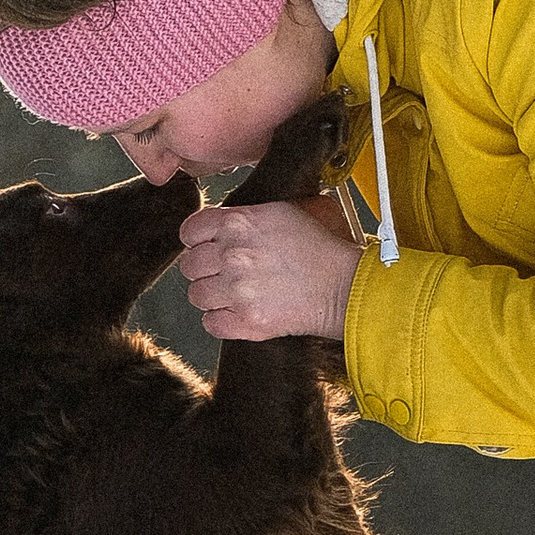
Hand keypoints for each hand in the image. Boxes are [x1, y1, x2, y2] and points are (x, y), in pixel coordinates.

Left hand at [176, 197, 361, 345]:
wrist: (345, 285)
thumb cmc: (321, 247)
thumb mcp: (284, 211)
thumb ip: (245, 215)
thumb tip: (221, 223)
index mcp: (239, 222)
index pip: (190, 231)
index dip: (198, 241)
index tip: (208, 248)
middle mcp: (233, 255)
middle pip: (189, 265)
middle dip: (205, 269)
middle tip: (226, 273)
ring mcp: (237, 290)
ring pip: (196, 295)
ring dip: (213, 296)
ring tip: (236, 294)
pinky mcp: (247, 321)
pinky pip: (210, 323)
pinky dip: (222, 321)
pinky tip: (240, 313)